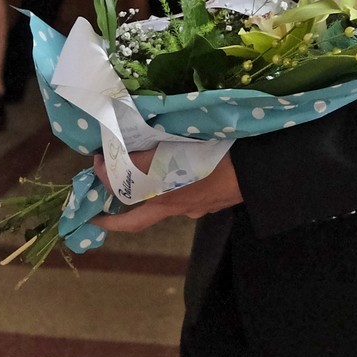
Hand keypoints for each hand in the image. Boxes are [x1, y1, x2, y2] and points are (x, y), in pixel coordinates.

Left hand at [91, 149, 241, 232]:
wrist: (259, 170)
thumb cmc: (221, 147)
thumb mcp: (186, 136)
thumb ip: (158, 140)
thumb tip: (134, 140)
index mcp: (161, 182)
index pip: (120, 181)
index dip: (104, 171)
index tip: (98, 158)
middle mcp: (171, 202)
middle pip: (134, 220)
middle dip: (112, 220)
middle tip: (97, 217)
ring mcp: (190, 210)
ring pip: (158, 211)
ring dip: (143, 204)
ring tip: (136, 191)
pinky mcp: (206, 209)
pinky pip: (182, 205)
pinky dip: (172, 195)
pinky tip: (180, 180)